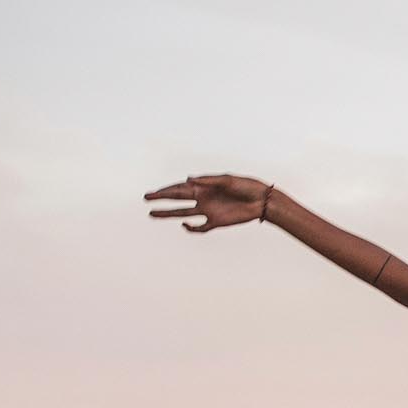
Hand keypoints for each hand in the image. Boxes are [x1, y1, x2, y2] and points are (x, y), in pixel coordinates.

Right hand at [144, 174, 270, 231]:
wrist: (262, 201)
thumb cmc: (246, 186)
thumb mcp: (226, 180)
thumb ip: (207, 180)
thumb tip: (188, 179)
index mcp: (204, 185)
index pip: (180, 187)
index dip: (166, 190)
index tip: (153, 193)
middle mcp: (203, 198)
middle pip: (177, 198)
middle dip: (161, 198)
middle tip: (146, 198)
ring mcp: (208, 210)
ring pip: (183, 213)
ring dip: (168, 213)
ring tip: (152, 214)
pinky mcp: (216, 222)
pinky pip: (200, 228)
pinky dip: (191, 228)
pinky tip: (184, 225)